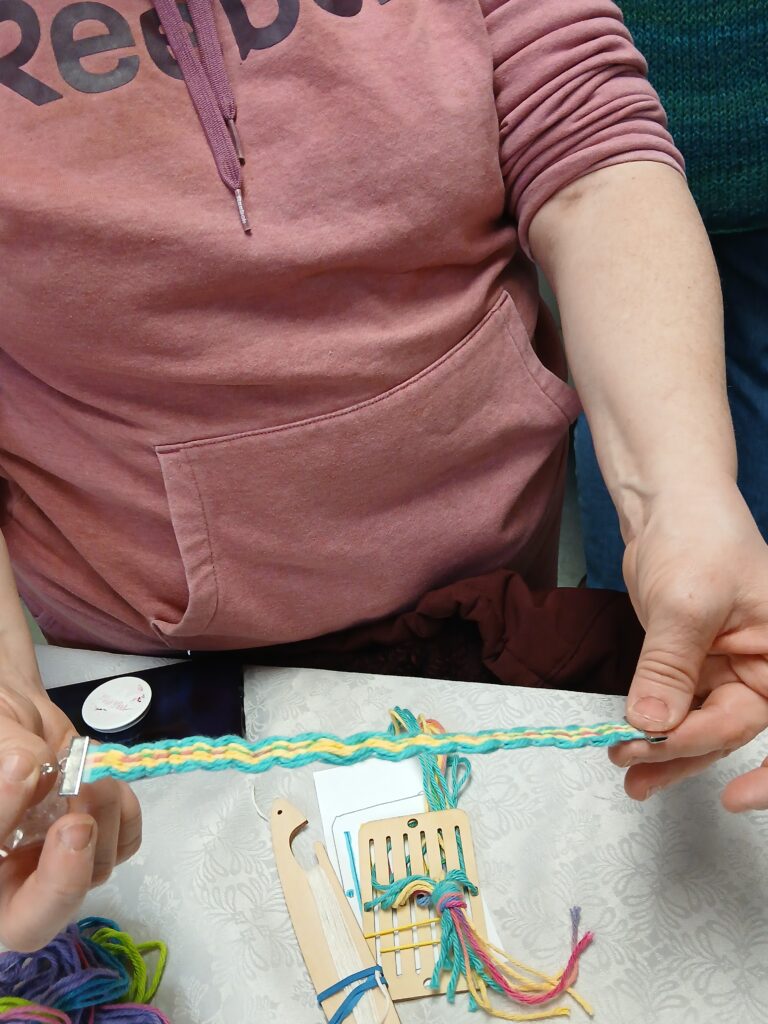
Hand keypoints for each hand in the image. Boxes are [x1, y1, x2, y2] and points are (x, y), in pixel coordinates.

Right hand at [0, 675, 140, 950]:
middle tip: (76, 823)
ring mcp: (53, 863)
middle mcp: (8, 877)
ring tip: (85, 768)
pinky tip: (108, 781)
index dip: (8, 832)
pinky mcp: (95, 839)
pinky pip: (122, 843)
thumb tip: (25, 769)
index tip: (21, 772)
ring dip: (100, 816)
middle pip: (33, 922)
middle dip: (63, 878)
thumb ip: (2, 750)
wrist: (12, 718)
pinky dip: (125, 812)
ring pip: (91, 872)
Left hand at [611, 480, 767, 811]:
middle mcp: (764, 669)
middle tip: (635, 759)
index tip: (738, 798)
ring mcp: (729, 672)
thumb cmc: (698, 537)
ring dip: (663, 751)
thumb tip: (653, 724)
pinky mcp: (696, 670)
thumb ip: (670, 668)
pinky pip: (679, 711)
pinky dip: (653, 729)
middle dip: (682, 751)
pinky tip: (629, 748)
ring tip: (626, 770)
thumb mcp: (685, 604)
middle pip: (730, 731)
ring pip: (700, 728)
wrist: (669, 509)